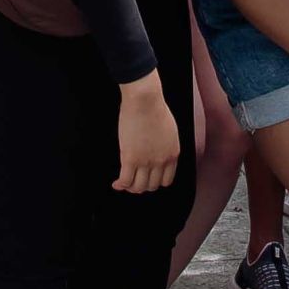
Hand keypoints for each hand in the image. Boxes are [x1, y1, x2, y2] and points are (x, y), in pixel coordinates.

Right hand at [111, 76, 181, 193]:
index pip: (167, 180)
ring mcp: (146, 161)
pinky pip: (126, 180)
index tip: (147, 179)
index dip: (156, 182)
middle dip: (143, 186)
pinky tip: (116, 184)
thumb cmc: (155, 108)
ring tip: (124, 183)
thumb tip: (156, 150)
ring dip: (131, 188)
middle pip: (153, 185)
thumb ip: (165, 144)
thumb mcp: (169, 130)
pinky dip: (120, 185)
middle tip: (133, 182)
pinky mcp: (131, 158)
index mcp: (173, 154)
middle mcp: (161, 161)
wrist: (145, 101)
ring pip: (139, 187)